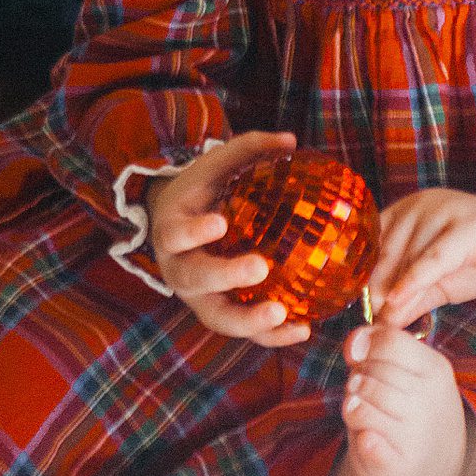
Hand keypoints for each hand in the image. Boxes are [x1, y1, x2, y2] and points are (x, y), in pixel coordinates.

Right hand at [147, 130, 311, 346]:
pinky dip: (270, 335)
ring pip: (218, 317)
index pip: (176, 234)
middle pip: (196, 279)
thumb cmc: (203, 190)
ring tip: (283, 315)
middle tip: (259, 266)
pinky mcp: (219, 312)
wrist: (180, 225)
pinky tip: (304, 329)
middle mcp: (179, 269)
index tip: (219, 222)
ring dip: (249, 322)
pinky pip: (243, 329)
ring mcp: (198, 297)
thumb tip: (290, 140)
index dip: (194, 232)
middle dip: (226, 276)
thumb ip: (248, 148)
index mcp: (172, 231)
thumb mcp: (216, 165)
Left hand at [372, 164, 475, 328]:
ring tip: (385, 322)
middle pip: (384, 251)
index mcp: (408, 211)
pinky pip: (435, 257)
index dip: (359, 276)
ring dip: (393, 293)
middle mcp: (421, 205)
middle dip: (375, 290)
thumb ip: (412, 297)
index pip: (371, 243)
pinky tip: (400, 300)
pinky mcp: (469, 225)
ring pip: (407, 256)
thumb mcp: (440, 281)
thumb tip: (380, 324)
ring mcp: (446, 211)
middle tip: (369, 324)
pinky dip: (414, 280)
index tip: (350, 309)